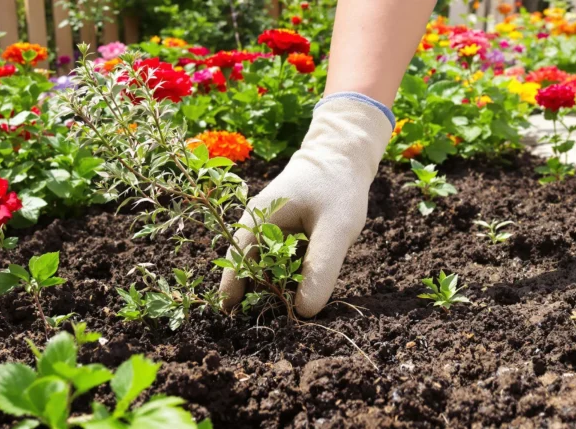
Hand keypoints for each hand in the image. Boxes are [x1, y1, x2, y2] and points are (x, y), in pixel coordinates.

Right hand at [219, 93, 394, 316]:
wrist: (344, 156)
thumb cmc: (338, 188)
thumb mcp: (335, 230)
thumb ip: (320, 269)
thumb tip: (303, 312)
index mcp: (256, 221)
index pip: (235, 264)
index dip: (232, 294)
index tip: (233, 321)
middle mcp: (254, 226)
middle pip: (247, 270)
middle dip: (258, 297)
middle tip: (275, 324)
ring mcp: (266, 230)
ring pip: (263, 269)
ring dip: (273, 288)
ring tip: (287, 313)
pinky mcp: (280, 235)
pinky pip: (276, 263)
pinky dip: (285, 277)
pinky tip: (299, 291)